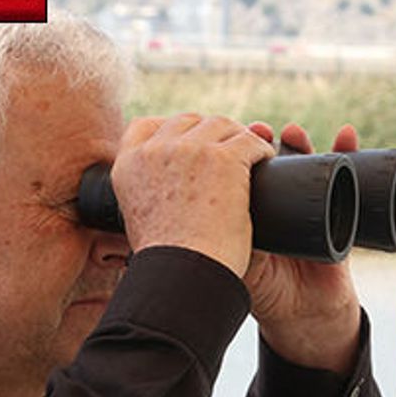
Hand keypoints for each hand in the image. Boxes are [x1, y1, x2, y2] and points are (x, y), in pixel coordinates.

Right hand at [112, 114, 274, 276]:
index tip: (192, 145)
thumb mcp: (140, 222)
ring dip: (238, 138)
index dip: (173, 131)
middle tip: (230, 154)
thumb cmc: (168, 262)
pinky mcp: (224, 159)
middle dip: (211, 133)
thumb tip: (166, 196)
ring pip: (222, 125)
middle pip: (189, 122)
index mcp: (128, 165)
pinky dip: (262, 150)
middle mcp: (155, 150)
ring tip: (251, 157)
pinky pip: (250, 141)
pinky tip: (267, 162)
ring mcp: (190, 151)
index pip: (146, 126)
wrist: (182, 274)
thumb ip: (147, 197)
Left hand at [242, 122, 363, 373]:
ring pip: (304, 162)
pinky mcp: (340, 211)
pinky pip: (346, 177)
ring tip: (295, 133)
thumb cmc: (265, 293)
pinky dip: (347, 153)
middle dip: (264, 140)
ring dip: (301, 142)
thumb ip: (220, 243)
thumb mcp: (236, 265)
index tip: (223, 137)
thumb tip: (197, 218)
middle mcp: (276, 201)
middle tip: (261, 131)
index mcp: (246, 209)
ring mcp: (308, 204)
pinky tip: (346, 135)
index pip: (238, 168)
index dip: (233, 149)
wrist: (306, 315)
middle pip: (270, 158)